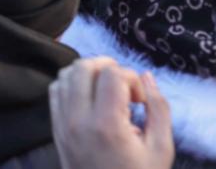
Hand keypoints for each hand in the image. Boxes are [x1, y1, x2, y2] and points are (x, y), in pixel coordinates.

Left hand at [50, 57, 173, 168]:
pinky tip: (90, 98)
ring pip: (65, 75)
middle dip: (107, 67)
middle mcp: (78, 119)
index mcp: (106, 124)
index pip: (112, 74)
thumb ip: (159, 108)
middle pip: (83, 67)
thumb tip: (147, 76)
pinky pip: (55, 91)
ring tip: (107, 91)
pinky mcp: (55, 129)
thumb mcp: (161, 149)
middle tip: (124, 87)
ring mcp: (62, 124)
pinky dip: (71, 84)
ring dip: (88, 73)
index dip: (131, 78)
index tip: (140, 100)